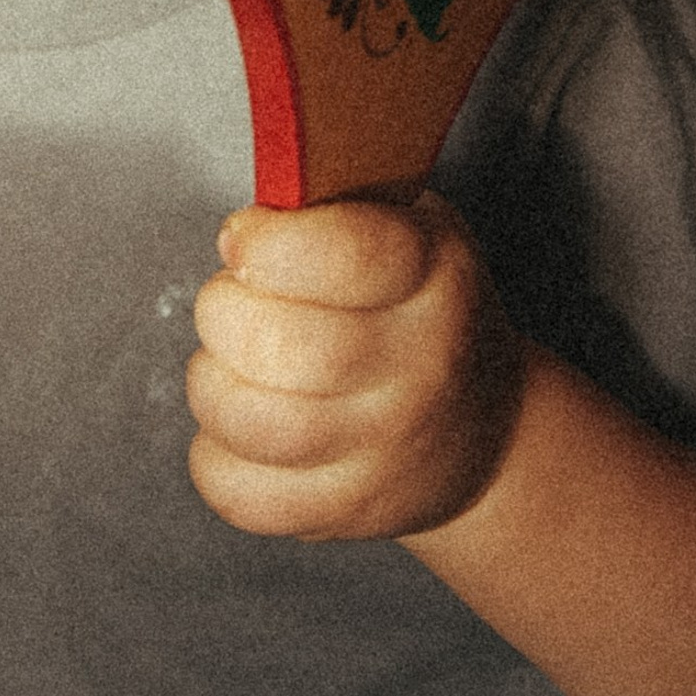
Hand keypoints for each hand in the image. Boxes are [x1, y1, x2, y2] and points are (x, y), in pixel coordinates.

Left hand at [186, 190, 525, 541]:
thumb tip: (261, 183)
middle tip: (231, 298)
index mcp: (436, 277)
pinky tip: (237, 424)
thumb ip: (341, 197)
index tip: (244, 236)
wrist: (483, 427)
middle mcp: (421, 369)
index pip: (348, 257)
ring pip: (253, 423)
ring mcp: (386, 451)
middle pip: (286, 348)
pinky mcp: (345, 512)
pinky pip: (241, 494)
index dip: (269, 242)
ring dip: (211, 381)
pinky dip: (212, 456)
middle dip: (224, 312)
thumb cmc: (419, 303)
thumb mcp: (412, 225)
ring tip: (230, 360)